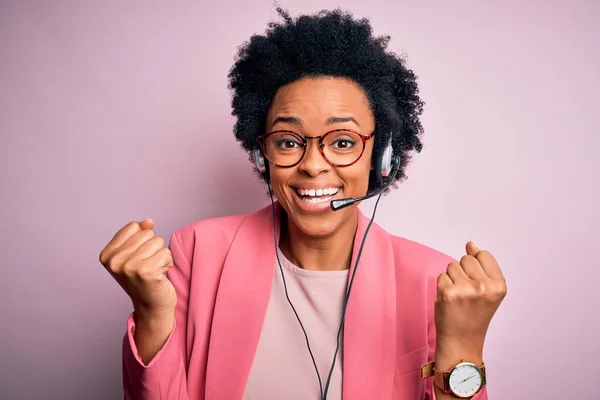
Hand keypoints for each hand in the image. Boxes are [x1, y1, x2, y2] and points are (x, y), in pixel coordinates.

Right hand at [99, 219, 175, 317]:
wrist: (151, 306)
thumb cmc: (144, 278)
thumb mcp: (134, 253)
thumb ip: (139, 234)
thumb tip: (148, 221)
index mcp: (107, 254)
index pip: (133, 227)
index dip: (142, 239)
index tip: (139, 257)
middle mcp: (114, 261)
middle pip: (147, 233)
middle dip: (153, 248)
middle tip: (148, 265)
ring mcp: (128, 267)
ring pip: (158, 241)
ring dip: (161, 255)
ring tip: (154, 270)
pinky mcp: (145, 272)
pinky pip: (166, 252)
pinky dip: (168, 262)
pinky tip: (160, 275)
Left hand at [434, 241, 506, 357]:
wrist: (462, 340)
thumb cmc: (474, 315)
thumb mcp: (488, 290)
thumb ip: (482, 266)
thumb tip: (470, 244)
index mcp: (499, 285)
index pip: (483, 255)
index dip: (477, 267)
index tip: (477, 283)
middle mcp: (484, 287)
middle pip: (466, 258)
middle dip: (464, 272)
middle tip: (467, 293)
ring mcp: (466, 289)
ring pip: (452, 266)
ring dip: (452, 278)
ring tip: (458, 297)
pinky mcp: (448, 292)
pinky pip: (441, 276)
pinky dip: (442, 286)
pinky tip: (449, 300)